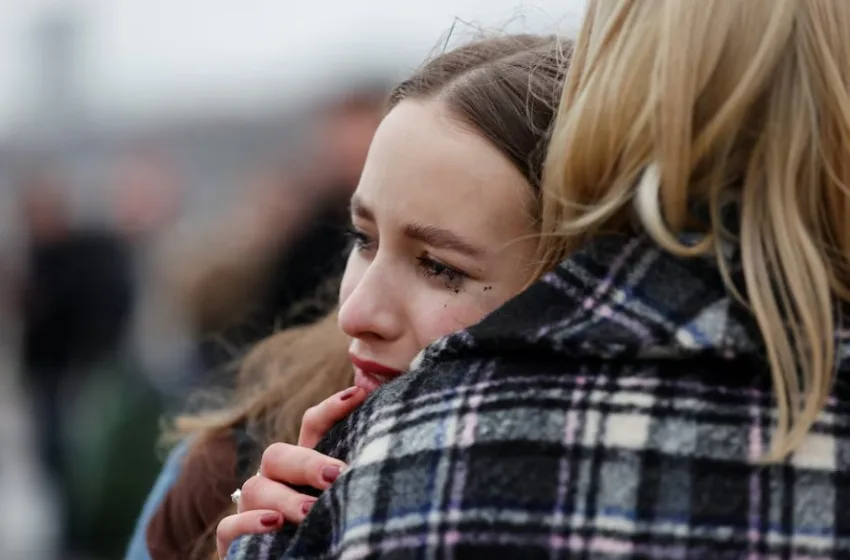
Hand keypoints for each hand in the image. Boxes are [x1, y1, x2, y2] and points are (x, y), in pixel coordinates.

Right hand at [216, 386, 366, 557]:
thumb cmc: (330, 532)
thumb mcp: (346, 501)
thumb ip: (358, 472)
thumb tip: (385, 410)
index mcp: (304, 468)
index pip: (312, 425)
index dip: (332, 408)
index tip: (359, 394)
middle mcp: (275, 482)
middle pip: (278, 454)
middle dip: (308, 463)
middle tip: (338, 476)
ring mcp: (252, 509)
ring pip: (255, 488)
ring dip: (285, 499)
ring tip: (311, 512)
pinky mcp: (234, 542)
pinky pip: (229, 525)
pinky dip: (249, 523)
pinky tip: (273, 525)